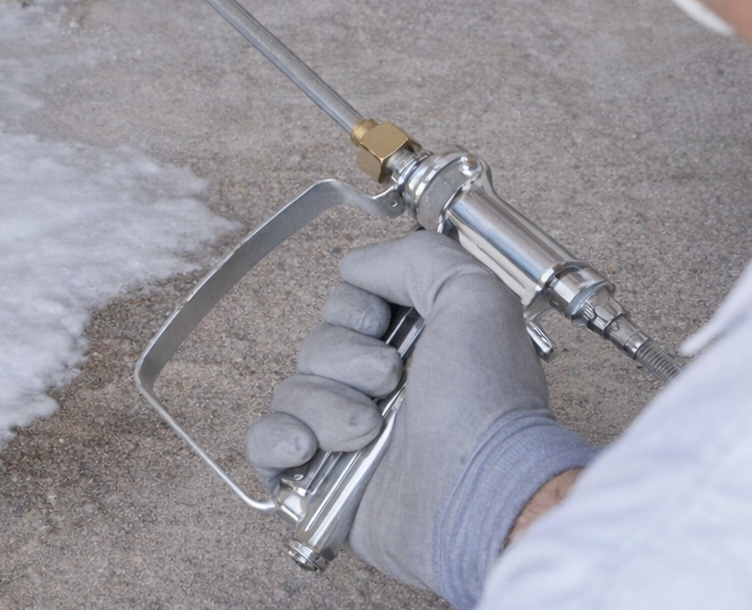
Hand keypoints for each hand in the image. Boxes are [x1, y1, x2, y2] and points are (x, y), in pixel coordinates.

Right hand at [246, 231, 593, 608]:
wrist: (477, 493)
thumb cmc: (487, 404)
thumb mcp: (475, 296)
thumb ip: (418, 257)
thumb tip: (356, 266)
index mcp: (411, 347)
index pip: (346, 305)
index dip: (355, 310)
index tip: (385, 327)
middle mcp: (379, 389)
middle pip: (316, 345)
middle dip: (346, 360)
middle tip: (390, 383)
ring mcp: (347, 436)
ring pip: (292, 391)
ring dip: (327, 406)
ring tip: (369, 431)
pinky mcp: (321, 482)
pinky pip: (264, 443)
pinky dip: (277, 439)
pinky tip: (308, 447)